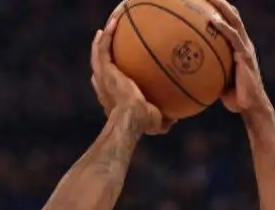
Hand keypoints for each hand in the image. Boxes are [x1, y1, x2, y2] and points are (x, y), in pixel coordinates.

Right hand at [90, 17, 174, 134]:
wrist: (131, 118)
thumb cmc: (142, 124)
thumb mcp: (156, 124)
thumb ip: (164, 121)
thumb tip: (175, 118)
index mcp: (112, 97)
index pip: (105, 85)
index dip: (107, 76)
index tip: (113, 68)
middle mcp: (104, 86)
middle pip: (99, 66)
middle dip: (102, 53)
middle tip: (108, 42)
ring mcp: (103, 76)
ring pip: (98, 51)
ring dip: (103, 36)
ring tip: (112, 23)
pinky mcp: (105, 69)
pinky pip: (103, 47)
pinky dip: (107, 34)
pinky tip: (115, 21)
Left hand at [207, 0, 271, 116]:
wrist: (251, 107)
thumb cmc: (232, 97)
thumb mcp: (218, 79)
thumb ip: (207, 69)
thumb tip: (185, 68)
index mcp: (238, 46)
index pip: (230, 22)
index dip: (220, 8)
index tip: (205, 0)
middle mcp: (243, 43)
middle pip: (232, 15)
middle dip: (220, 2)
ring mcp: (245, 48)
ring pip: (235, 21)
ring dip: (223, 7)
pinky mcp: (246, 56)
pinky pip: (233, 38)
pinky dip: (223, 28)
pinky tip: (212, 21)